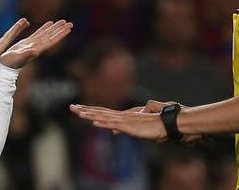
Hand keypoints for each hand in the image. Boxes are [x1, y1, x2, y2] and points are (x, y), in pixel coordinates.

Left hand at [0, 18, 29, 66]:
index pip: (3, 39)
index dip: (10, 34)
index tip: (15, 30)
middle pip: (9, 36)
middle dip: (17, 29)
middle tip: (25, 22)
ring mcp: (0, 46)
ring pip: (10, 34)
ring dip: (18, 27)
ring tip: (25, 21)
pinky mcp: (1, 45)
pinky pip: (9, 35)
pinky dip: (15, 29)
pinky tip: (21, 23)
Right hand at [0, 20, 72, 67]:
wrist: (5, 66)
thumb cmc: (11, 63)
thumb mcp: (19, 58)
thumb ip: (27, 54)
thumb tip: (36, 51)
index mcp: (38, 49)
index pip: (52, 40)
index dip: (60, 35)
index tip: (68, 29)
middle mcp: (38, 46)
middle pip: (52, 36)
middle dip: (60, 30)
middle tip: (70, 23)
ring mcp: (34, 44)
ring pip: (47, 34)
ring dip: (55, 28)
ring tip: (63, 21)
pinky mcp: (28, 42)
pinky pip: (39, 33)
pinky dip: (45, 28)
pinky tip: (49, 23)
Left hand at [75, 100, 204, 144]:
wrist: (167, 124)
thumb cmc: (154, 127)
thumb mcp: (135, 129)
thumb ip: (122, 128)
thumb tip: (111, 131)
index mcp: (122, 116)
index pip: (103, 112)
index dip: (90, 110)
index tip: (78, 108)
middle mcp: (121, 116)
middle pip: (100, 112)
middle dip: (85, 110)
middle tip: (71, 107)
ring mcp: (125, 120)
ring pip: (104, 116)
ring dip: (90, 115)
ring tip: (78, 113)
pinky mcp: (130, 126)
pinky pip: (114, 124)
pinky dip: (104, 123)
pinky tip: (94, 123)